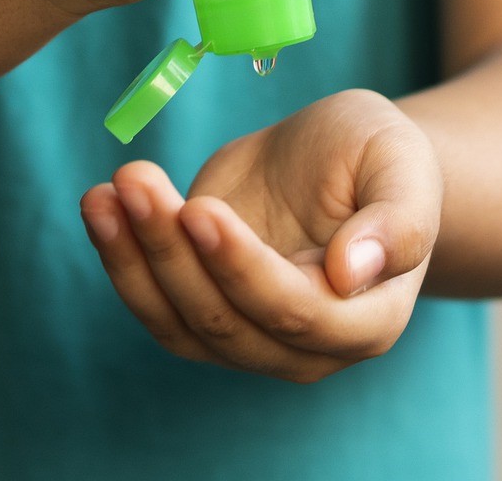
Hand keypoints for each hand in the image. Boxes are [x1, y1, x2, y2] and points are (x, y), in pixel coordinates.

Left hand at [80, 89, 442, 381]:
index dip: (242, 268)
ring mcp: (248, 332)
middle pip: (224, 322)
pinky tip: (101, 204)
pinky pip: (153, 302)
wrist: (337, 157)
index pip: (295, 313)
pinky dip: (119, 259)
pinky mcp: (202, 305)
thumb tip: (355, 271)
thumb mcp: (401, 162)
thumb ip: (398, 219)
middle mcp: (305, 345)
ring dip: (132, 261)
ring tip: (105, 194)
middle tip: (135, 179)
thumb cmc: (378, 156)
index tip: (199, 209)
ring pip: (177, 323)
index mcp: (366, 318)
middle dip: (170, 252)